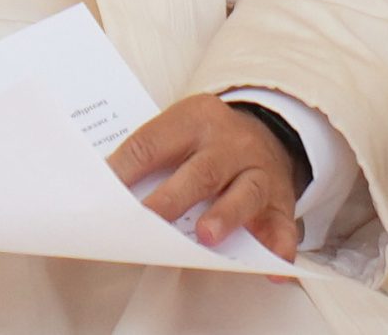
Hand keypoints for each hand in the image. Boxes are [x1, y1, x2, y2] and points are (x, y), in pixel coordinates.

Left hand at [108, 93, 300, 260]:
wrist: (269, 130)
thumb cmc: (209, 139)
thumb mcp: (180, 127)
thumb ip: (152, 153)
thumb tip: (106, 188)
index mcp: (194, 119)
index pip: (154, 143)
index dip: (127, 168)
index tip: (104, 190)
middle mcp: (230, 144)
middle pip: (201, 171)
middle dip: (173, 197)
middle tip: (150, 218)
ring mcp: (258, 171)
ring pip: (244, 193)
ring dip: (225, 216)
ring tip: (206, 237)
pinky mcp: (280, 201)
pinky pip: (283, 224)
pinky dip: (280, 246)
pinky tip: (272, 267)